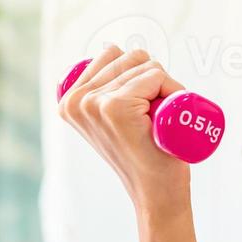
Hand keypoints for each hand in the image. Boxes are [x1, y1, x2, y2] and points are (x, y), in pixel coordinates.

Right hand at [56, 44, 190, 210]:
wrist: (156, 193)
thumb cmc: (144, 154)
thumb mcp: (112, 119)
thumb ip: (101, 89)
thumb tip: (109, 48)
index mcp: (69, 99)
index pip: (114, 54)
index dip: (139, 77)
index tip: (139, 110)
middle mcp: (76, 99)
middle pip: (133, 58)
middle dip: (154, 81)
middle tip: (153, 118)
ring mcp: (94, 103)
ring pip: (147, 66)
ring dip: (165, 88)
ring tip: (158, 121)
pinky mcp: (116, 107)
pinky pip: (156, 76)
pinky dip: (172, 90)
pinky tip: (164, 120)